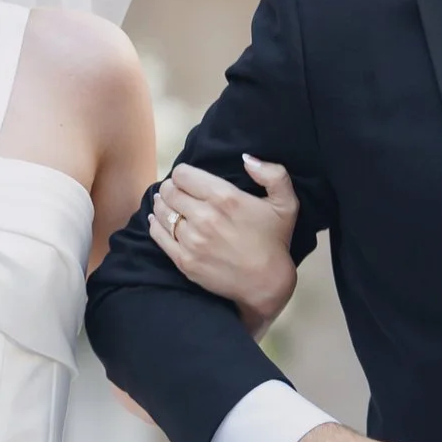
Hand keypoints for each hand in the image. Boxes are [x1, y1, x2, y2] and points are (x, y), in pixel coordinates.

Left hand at [150, 157, 299, 333]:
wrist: (266, 283)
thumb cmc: (275, 240)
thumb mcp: (286, 203)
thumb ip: (272, 174)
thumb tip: (246, 158)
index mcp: (225, 198)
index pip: (183, 174)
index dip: (183, 173)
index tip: (188, 179)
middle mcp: (205, 217)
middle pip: (170, 191)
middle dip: (172, 187)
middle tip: (177, 191)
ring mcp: (192, 241)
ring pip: (162, 211)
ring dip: (162, 203)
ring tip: (167, 202)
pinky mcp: (184, 261)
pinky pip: (159, 235)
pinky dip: (155, 223)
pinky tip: (158, 218)